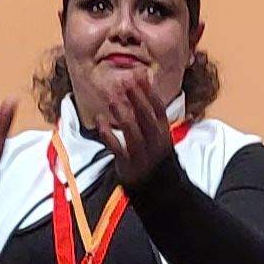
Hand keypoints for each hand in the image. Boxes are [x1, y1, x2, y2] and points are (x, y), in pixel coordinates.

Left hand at [92, 67, 178, 186]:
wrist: (159, 189)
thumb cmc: (155, 156)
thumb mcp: (159, 136)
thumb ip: (152, 114)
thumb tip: (146, 85)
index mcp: (163, 133)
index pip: (158, 109)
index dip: (149, 91)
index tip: (140, 75)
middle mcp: (155, 142)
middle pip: (146, 116)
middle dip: (136, 98)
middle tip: (125, 81)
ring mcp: (141, 154)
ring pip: (132, 131)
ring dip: (122, 113)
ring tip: (112, 98)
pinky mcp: (127, 165)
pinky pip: (116, 147)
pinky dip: (107, 133)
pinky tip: (100, 119)